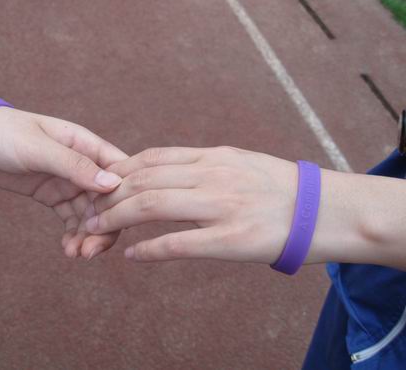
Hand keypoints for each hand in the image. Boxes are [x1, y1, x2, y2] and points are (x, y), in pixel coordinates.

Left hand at [0, 106, 126, 256]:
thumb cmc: (2, 133)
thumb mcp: (37, 148)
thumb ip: (74, 166)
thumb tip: (112, 184)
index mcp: (85, 144)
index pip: (119, 171)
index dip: (125, 197)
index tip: (119, 223)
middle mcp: (82, 164)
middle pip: (107, 198)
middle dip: (104, 225)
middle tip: (91, 251)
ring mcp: (67, 181)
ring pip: (90, 213)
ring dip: (87, 234)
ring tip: (75, 254)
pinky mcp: (52, 195)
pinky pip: (71, 218)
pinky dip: (72, 234)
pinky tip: (68, 249)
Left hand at [84, 146, 360, 263]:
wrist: (326, 211)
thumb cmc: (281, 188)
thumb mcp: (240, 162)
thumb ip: (204, 164)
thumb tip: (168, 170)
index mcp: (213, 156)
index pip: (152, 158)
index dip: (118, 170)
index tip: (98, 183)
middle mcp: (212, 175)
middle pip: (144, 179)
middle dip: (108, 195)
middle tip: (86, 210)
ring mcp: (221, 205)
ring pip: (153, 205)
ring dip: (116, 218)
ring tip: (95, 230)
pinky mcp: (231, 239)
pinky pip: (179, 243)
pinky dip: (148, 249)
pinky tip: (131, 255)